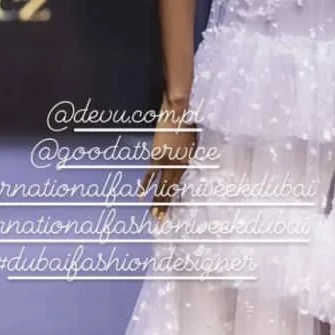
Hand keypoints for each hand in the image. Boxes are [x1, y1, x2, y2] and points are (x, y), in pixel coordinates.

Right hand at [138, 100, 196, 222]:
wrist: (178, 112)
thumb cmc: (189, 124)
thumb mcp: (193, 143)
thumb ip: (187, 157)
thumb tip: (183, 166)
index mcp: (186, 164)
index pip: (177, 187)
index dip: (172, 201)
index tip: (170, 214)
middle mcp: (176, 166)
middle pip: (169, 190)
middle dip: (164, 206)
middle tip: (159, 221)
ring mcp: (165, 162)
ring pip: (160, 185)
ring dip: (156, 200)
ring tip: (153, 214)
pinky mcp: (156, 155)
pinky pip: (151, 173)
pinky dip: (145, 184)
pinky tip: (141, 195)